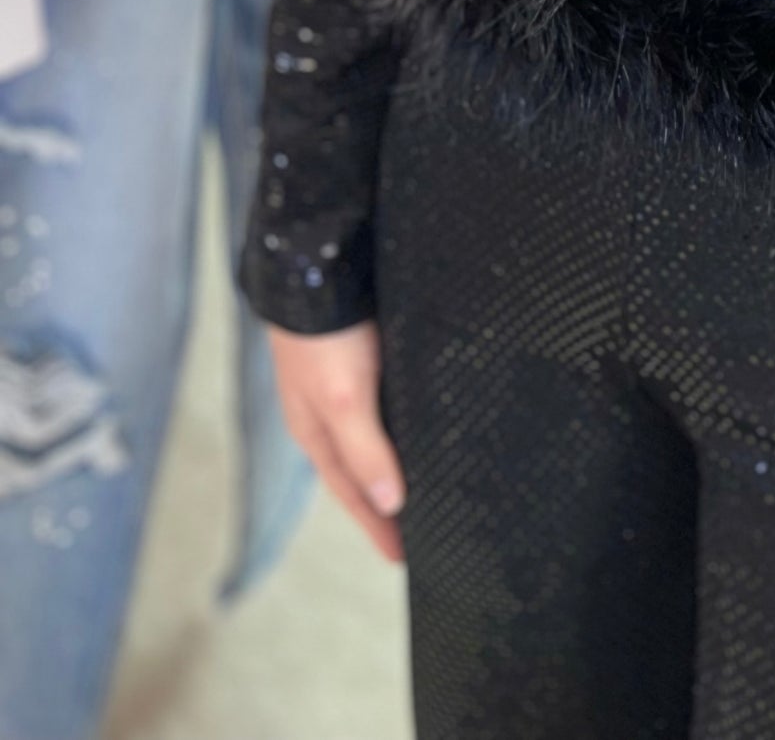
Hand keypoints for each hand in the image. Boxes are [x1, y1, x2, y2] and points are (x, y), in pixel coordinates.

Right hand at [267, 321, 405, 563]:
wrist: (312, 258)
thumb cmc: (321, 332)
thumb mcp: (344, 397)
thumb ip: (365, 448)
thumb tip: (389, 502)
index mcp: (316, 431)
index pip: (353, 493)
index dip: (378, 526)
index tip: (403, 559)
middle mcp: (327, 412)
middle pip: (359, 471)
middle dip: (383, 503)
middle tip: (415, 534)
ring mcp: (341, 383)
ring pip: (370, 437)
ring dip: (390, 464)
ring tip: (419, 486)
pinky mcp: (360, 354)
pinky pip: (381, 404)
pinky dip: (396, 425)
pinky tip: (414, 423)